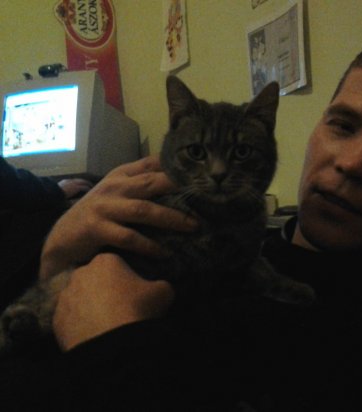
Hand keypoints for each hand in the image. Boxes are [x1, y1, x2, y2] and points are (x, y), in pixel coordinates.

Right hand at [40, 156, 197, 278]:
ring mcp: (104, 207)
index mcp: (121, 175)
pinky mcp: (97, 229)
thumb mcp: (119, 193)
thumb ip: (142, 184)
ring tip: (194, 226)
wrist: (63, 238)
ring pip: (145, 210)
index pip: (151, 163)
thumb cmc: (99, 215)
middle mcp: (114, 187)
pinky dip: (149, 246)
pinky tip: (165, 253)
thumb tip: (181, 182)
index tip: (202, 171)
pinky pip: (129, 237)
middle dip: (180, 188)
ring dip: (172, 219)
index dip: (176, 165)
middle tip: (206, 196)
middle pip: (151, 182)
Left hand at [53, 253, 174, 350]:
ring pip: (81, 300)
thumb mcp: (163, 292)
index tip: (135, 293)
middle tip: (122, 309)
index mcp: (106, 260)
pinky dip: (81, 326)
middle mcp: (80, 274)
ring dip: (91, 308)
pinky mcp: (56, 320)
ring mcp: (65, 297)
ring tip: (108, 325)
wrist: (113, 344)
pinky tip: (95, 335)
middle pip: (96, 280)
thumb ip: (161, 284)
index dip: (127, 278)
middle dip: (106, 291)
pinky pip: (71, 320)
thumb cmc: (138, 310)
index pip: (117, 264)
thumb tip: (160, 288)